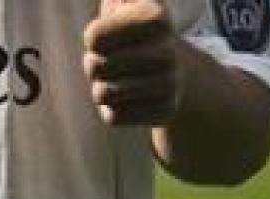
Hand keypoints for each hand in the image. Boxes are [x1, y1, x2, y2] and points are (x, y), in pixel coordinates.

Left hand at [83, 0, 184, 126]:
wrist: (176, 70)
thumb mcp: (125, 3)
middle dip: (93, 64)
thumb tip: (113, 1)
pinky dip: (114, 108)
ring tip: (118, 78)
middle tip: (110, 60)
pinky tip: (129, 97)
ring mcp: (169, 85)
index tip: (107, 36)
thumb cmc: (134, 30)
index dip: (93, 38)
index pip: (93, 38)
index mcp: (157, 18)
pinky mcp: (164, 112)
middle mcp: (168, 52)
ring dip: (102, 88)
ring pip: (102, 94)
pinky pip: (114, 116)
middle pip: (94, 67)